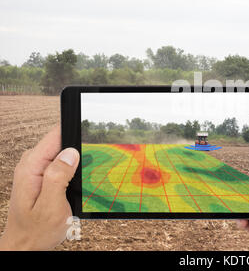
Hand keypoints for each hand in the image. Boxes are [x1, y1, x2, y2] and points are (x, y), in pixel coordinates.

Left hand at [0, 126, 79, 250]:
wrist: (26, 245)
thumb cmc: (36, 231)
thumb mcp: (50, 207)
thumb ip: (58, 177)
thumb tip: (70, 153)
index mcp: (31, 167)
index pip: (55, 135)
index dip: (74, 135)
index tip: (88, 143)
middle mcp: (31, 163)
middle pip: (62, 142)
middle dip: (78, 154)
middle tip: (80, 178)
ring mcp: (36, 168)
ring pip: (64, 153)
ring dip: (76, 165)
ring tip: (75, 187)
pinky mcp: (43, 174)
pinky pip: (61, 163)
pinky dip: (72, 172)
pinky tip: (72, 187)